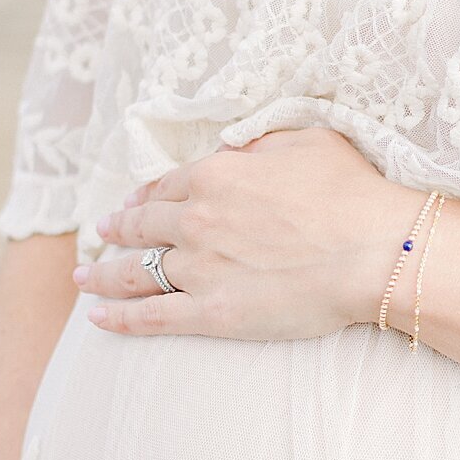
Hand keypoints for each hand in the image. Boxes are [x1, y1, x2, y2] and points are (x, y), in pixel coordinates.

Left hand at [79, 125, 425, 338]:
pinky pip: (150, 317)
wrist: (376, 252)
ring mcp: (200, 268)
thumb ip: (260, 143)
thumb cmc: (353, 193)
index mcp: (217, 174)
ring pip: (134, 272)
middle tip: (100, 234)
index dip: (145, 195)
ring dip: (102, 273)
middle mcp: (197, 219)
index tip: (132, 203)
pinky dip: (118, 318)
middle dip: (117, 229)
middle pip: (142, 226)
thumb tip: (235, 148)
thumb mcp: (307, 140)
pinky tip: (96, 318)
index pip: (166, 185)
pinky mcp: (211, 313)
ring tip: (82, 276)